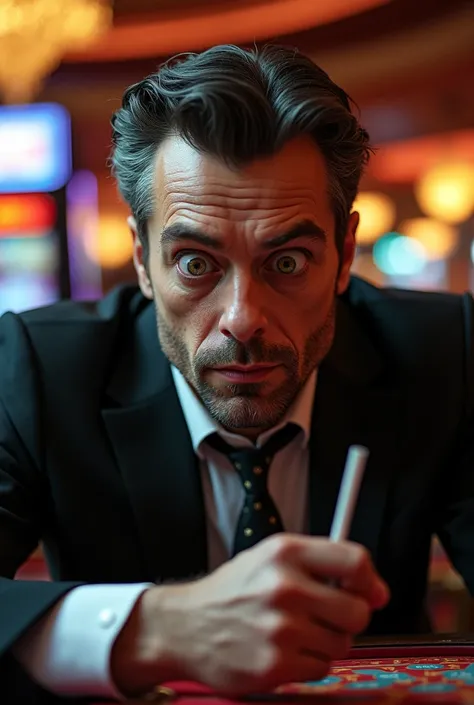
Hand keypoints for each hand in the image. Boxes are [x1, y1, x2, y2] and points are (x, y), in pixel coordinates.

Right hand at [111, 535, 388, 695]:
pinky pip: (321, 669)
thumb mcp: (270, 558)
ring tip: (295, 632)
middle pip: (357, 610)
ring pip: (342, 644)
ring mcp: (279, 628)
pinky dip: (308, 664)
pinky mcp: (274, 665)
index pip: (355, 560)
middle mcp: (284, 586)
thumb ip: (320, 564)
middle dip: (348, 618)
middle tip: (325, 616)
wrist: (184, 626)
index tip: (371, 592)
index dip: (370, 580)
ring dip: (327, 642)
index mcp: (284, 552)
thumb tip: (376, 590)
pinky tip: (283, 650)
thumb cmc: (232, 591)